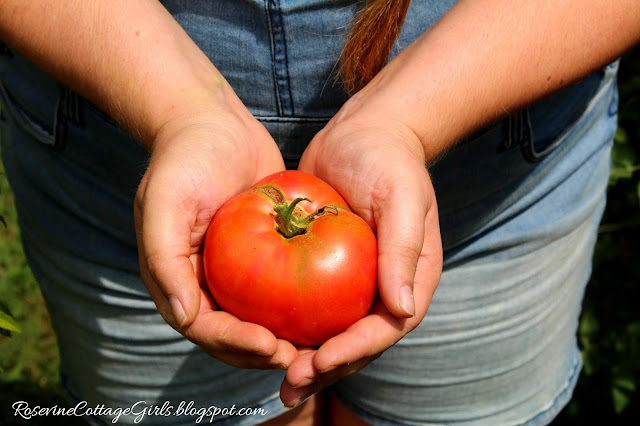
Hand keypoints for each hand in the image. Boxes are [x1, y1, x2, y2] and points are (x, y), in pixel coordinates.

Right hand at [134, 91, 298, 369]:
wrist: (211, 121)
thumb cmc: (183, 159)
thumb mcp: (164, 203)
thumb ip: (164, 261)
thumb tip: (186, 318)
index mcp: (180, 281)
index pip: (207, 329)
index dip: (238, 346)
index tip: (274, 347)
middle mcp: (207, 283)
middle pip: (238, 335)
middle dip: (268, 353)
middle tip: (307, 357)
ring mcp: (236, 270)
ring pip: (263, 318)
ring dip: (289, 336)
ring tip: (323, 343)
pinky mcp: (264, 251)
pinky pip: (282, 286)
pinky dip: (302, 302)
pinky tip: (333, 307)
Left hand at [280, 115, 442, 406]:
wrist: (364, 133)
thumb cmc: (390, 161)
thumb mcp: (403, 200)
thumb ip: (403, 251)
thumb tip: (403, 310)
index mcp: (409, 280)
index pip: (385, 328)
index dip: (355, 351)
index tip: (320, 362)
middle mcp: (382, 288)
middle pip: (357, 341)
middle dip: (326, 368)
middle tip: (291, 384)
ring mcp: (354, 282)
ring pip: (331, 331)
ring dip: (306, 359)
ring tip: (278, 380)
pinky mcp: (325, 268)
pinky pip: (310, 306)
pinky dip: (291, 327)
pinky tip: (262, 338)